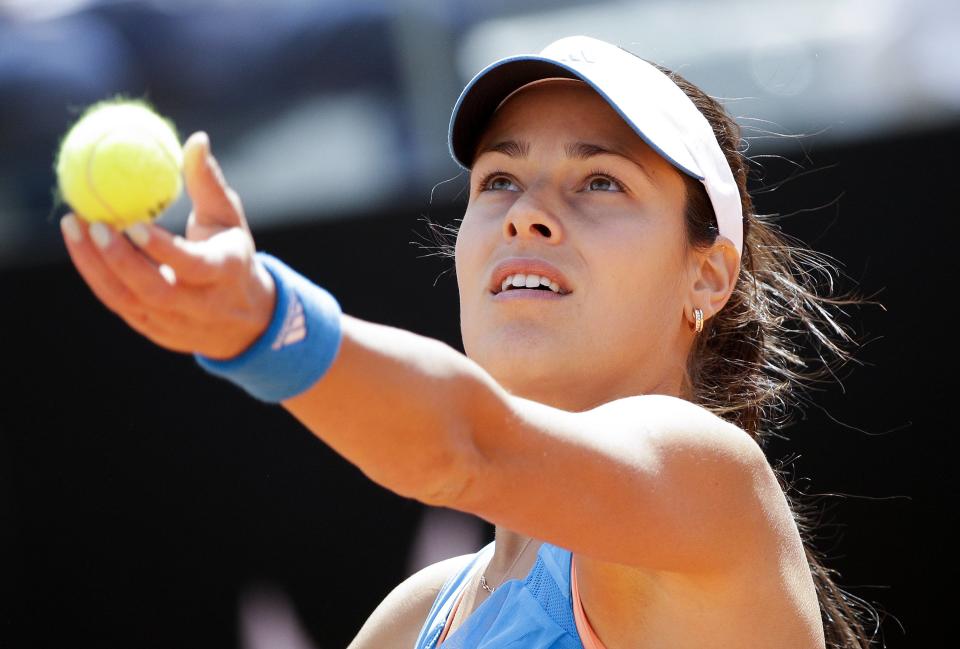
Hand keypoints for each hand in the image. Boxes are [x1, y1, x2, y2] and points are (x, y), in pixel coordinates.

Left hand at [60, 131, 275, 359]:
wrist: (244, 318)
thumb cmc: (233, 254)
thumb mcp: (229, 220)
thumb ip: (209, 183)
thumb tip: (196, 139)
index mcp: (226, 274)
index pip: (192, 266)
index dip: (162, 249)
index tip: (133, 222)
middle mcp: (201, 305)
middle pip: (155, 290)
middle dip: (119, 260)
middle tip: (91, 223)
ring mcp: (175, 323)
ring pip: (128, 300)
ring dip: (95, 266)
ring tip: (72, 226)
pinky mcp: (154, 331)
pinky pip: (118, 303)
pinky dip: (96, 275)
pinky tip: (80, 245)